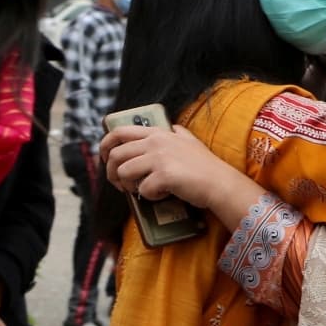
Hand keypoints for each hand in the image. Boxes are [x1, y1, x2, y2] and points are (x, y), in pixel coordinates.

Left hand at [102, 124, 232, 207]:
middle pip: (115, 154)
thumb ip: (177, 133)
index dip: (105, 146)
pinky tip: (162, 196)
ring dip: (127, 186)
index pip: (119, 132)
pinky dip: (149, 197)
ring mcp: (159, 158)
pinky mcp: (164, 176)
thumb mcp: (190, 140)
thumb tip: (171, 128)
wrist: (220, 183)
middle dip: (111, 172)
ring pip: (123, 172)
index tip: (106, 159)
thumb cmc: (205, 166)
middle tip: (120, 184)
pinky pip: (142, 190)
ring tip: (141, 191)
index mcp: (158, 133)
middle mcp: (155, 142)